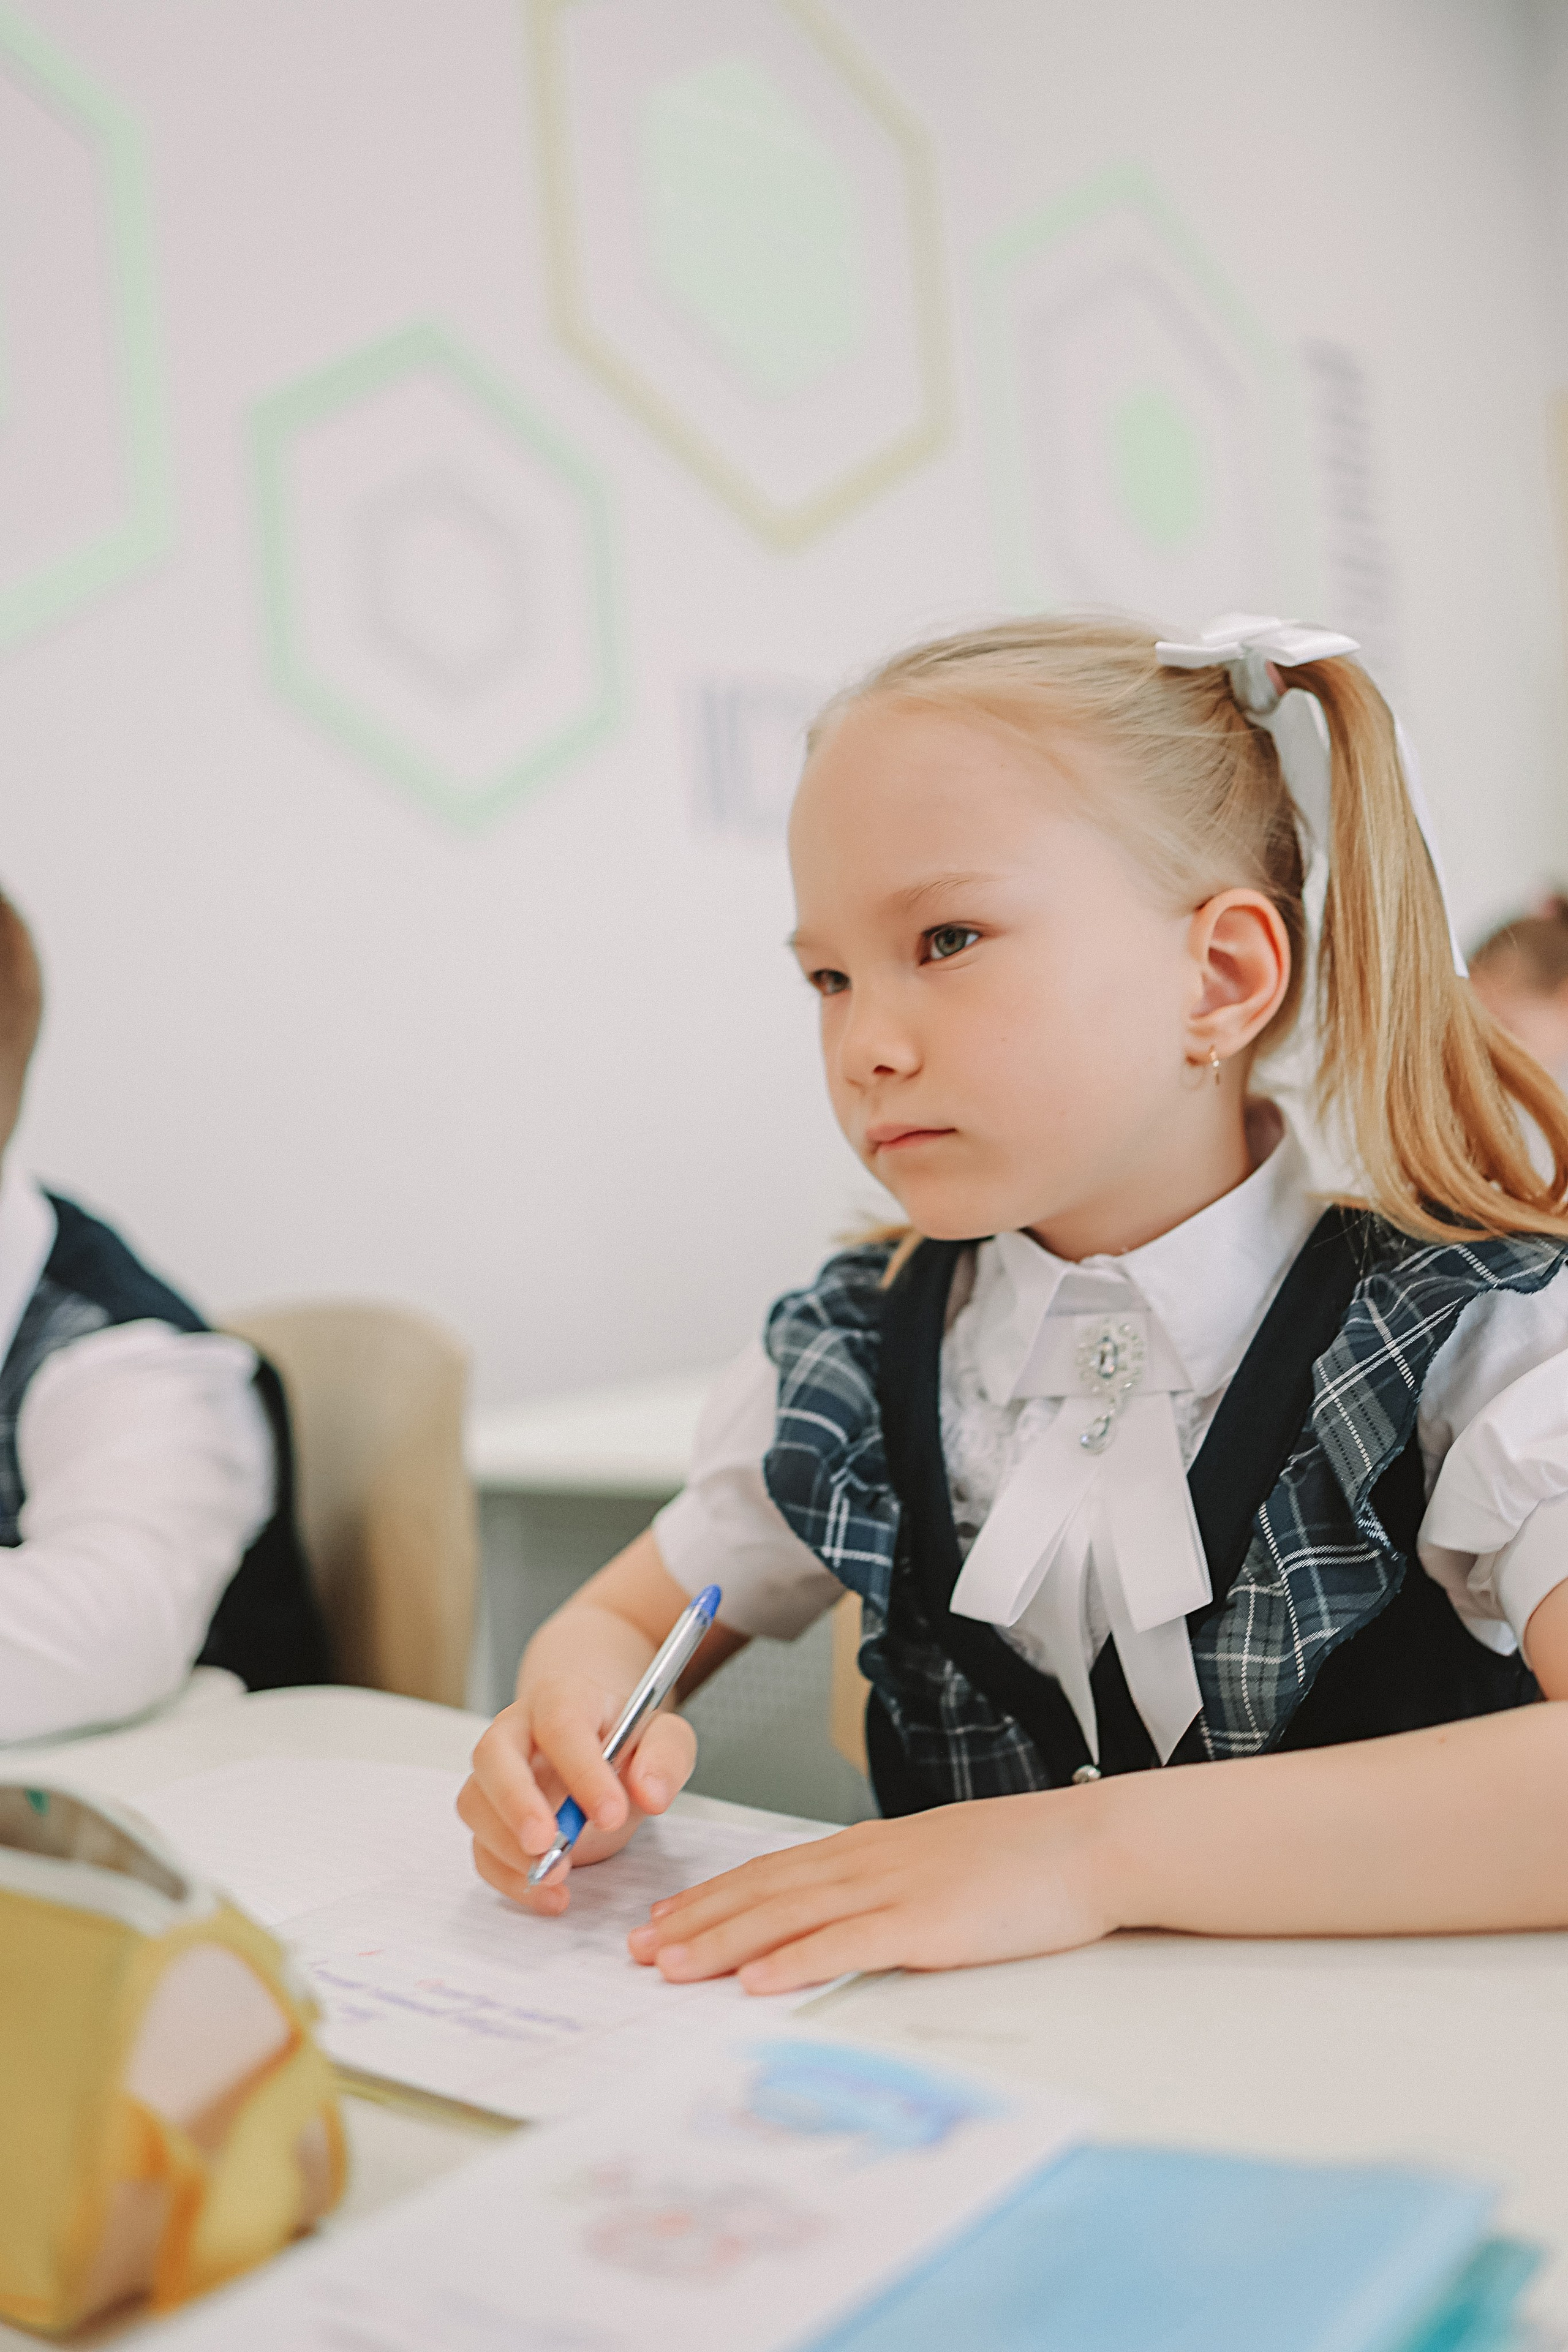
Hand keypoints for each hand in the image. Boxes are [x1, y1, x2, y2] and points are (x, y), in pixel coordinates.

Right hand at [458, 1673, 696, 1915]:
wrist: (601, 1751)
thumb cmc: (626, 1742)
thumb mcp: (664, 1739)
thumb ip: (666, 1756)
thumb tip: (649, 1793)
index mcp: (562, 1698)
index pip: (560, 1723)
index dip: (582, 1769)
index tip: (611, 1813)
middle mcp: (516, 1730)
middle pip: (493, 1755)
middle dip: (517, 1803)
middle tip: (548, 1843)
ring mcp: (495, 1775)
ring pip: (476, 1804)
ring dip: (508, 1847)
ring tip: (557, 1877)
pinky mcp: (490, 1819)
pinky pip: (481, 1849)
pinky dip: (508, 1879)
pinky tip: (549, 1896)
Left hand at [625, 1786, 1122, 1989]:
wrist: (1092, 1843)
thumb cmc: (1030, 1856)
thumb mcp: (946, 1858)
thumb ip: (896, 1879)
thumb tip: (855, 1910)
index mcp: (874, 1847)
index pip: (775, 1870)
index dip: (715, 1896)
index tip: (667, 1920)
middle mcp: (871, 1862)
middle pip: (764, 1891)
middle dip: (696, 1921)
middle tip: (639, 1949)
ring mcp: (896, 1890)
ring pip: (787, 1916)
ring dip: (722, 1942)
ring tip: (670, 1966)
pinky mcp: (926, 1925)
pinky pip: (845, 1944)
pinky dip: (793, 1962)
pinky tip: (753, 1981)